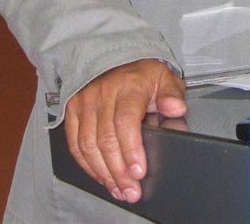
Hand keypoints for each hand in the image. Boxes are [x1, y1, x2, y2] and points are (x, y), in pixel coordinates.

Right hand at [63, 58, 186, 202]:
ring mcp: (84, 102)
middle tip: (131, 191)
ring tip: (118, 190)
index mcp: (128, 86)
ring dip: (103, 173)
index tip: (139, 172)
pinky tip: (102, 177)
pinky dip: (87, 165)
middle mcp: (102, 94)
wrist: (114, 57)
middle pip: (106, 139)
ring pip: (88, 146)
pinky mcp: (73, 111)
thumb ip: (172, 94)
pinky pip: (75, 144)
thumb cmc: (141, 73)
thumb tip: (176, 108)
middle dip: (119, 171)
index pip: (126, 122)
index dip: (131, 150)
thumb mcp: (163, 77)